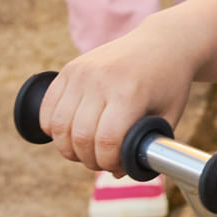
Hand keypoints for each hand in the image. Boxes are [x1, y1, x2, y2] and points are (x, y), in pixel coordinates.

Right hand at [39, 23, 197, 172]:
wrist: (163, 43)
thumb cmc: (169, 84)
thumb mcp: (169, 116)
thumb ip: (146, 147)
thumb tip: (115, 174)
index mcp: (129, 93)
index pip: (106, 141)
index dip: (107, 162)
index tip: (116, 166)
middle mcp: (101, 80)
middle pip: (78, 136)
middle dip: (88, 159)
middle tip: (100, 161)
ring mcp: (82, 72)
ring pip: (58, 125)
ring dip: (67, 147)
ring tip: (84, 151)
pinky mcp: (69, 68)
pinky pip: (48, 108)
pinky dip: (52, 128)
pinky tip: (68, 134)